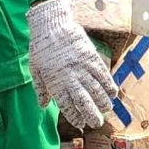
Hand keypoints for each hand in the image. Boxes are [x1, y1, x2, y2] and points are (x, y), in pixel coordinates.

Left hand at [27, 0, 116, 129]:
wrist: (51, 25)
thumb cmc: (40, 48)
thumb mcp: (35, 70)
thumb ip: (41, 89)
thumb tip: (43, 105)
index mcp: (56, 83)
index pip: (68, 106)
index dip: (76, 117)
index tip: (80, 123)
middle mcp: (71, 78)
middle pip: (85, 102)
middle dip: (92, 115)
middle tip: (97, 123)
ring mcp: (82, 68)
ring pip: (97, 90)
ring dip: (103, 102)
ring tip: (107, 109)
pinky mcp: (91, 57)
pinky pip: (103, 75)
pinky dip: (109, 85)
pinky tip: (112, 93)